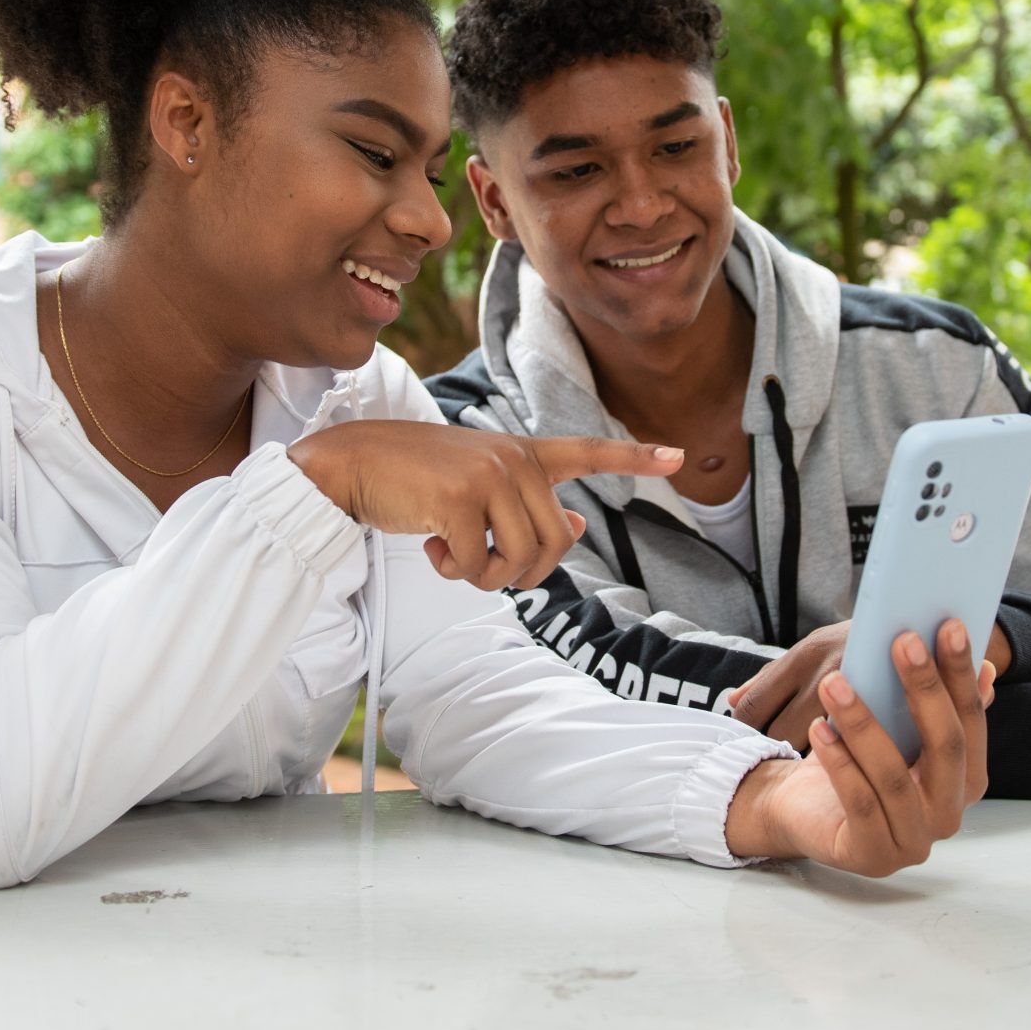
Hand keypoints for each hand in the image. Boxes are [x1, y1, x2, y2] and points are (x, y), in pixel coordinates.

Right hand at [288, 422, 680, 591]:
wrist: (352, 464)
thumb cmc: (413, 480)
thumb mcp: (476, 487)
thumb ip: (527, 505)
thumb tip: (580, 530)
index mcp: (522, 453)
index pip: (588, 453)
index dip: (635, 459)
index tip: (679, 457)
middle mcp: (514, 460)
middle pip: (555, 544)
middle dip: (523, 571)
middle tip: (483, 562)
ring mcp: (489, 477)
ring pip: (522, 560)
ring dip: (488, 576)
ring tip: (454, 554)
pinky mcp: (460, 501)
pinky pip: (479, 567)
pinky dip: (455, 573)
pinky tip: (433, 548)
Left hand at [724, 619, 997, 876]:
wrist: (804, 811)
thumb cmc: (858, 763)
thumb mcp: (898, 730)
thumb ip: (938, 704)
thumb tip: (986, 668)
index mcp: (967, 781)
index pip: (971, 721)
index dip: (961, 674)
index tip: (947, 626)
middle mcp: (950, 815)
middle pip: (945, 746)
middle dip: (924, 688)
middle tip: (902, 640)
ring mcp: (913, 842)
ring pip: (894, 777)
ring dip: (863, 723)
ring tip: (836, 682)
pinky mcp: (872, 857)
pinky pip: (859, 805)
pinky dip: (839, 764)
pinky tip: (819, 728)